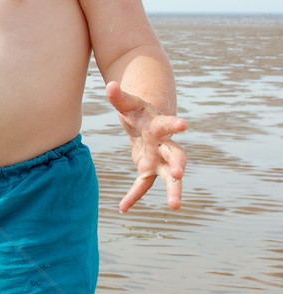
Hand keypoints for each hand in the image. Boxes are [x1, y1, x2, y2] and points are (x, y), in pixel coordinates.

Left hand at [106, 80, 186, 212]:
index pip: (168, 124)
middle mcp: (164, 144)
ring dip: (173, 190)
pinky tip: (123, 207)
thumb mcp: (128, 103)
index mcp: (158, 125)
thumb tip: (109, 85)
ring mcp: (159, 159)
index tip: (184, 125)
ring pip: (169, 176)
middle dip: (178, 164)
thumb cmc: (138, 111)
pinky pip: (143, 185)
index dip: (174, 124)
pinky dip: (133, 196)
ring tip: (175, 206)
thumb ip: (119, 96)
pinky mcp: (150, 169)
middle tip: (180, 174)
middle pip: (175, 154)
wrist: (147, 122)